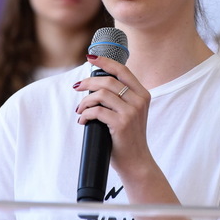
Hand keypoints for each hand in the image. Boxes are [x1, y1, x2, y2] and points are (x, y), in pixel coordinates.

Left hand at [74, 55, 151, 180]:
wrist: (137, 161)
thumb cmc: (129, 137)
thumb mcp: (131, 112)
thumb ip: (121, 97)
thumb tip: (95, 84)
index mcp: (143, 94)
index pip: (123, 70)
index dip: (105, 62)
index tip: (91, 57)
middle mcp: (139, 100)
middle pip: (108, 81)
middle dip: (88, 82)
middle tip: (76, 87)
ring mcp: (131, 112)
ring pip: (101, 95)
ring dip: (85, 101)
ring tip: (79, 110)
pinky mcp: (122, 124)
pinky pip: (97, 111)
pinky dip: (85, 114)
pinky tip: (83, 120)